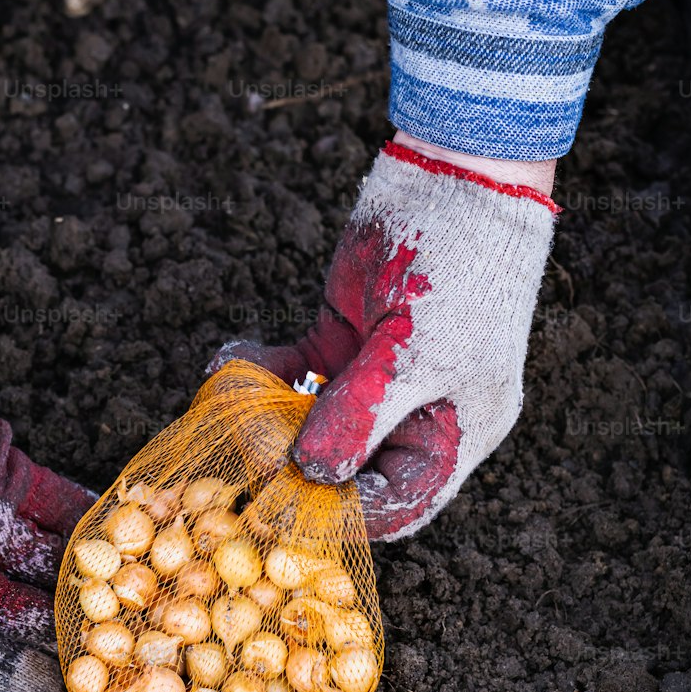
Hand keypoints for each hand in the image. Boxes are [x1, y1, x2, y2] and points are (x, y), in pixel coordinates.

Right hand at [0, 251, 94, 691]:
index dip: (7, 675)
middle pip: (3, 610)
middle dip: (54, 630)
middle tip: (117, 650)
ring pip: (32, 558)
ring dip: (77, 574)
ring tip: (136, 596)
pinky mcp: (0, 467)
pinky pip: (49, 504)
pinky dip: (84, 515)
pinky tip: (133, 530)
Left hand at [212, 138, 557, 540]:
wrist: (456, 175)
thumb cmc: (459, 271)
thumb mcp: (415, 354)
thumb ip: (360, 416)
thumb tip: (311, 473)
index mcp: (454, 434)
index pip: (395, 503)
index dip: (342, 516)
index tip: (282, 507)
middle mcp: (413, 413)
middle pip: (343, 467)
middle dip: (290, 464)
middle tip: (246, 450)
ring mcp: (372, 376)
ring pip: (308, 420)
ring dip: (265, 416)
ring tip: (233, 402)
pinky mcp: (339, 336)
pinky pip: (291, 372)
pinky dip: (259, 370)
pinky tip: (231, 359)